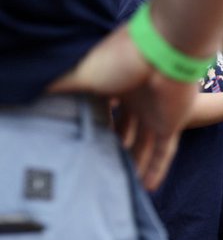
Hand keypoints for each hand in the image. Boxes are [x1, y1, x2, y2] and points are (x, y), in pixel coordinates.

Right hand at [48, 25, 196, 189]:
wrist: (165, 51)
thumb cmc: (122, 57)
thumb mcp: (81, 74)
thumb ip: (59, 88)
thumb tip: (31, 94)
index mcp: (115, 82)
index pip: (101, 110)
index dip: (91, 126)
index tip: (77, 143)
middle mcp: (136, 98)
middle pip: (123, 130)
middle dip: (112, 148)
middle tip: (98, 169)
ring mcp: (156, 112)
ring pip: (143, 145)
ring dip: (134, 165)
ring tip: (119, 186)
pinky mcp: (173, 123)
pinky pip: (164, 152)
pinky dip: (157, 170)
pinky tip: (148, 188)